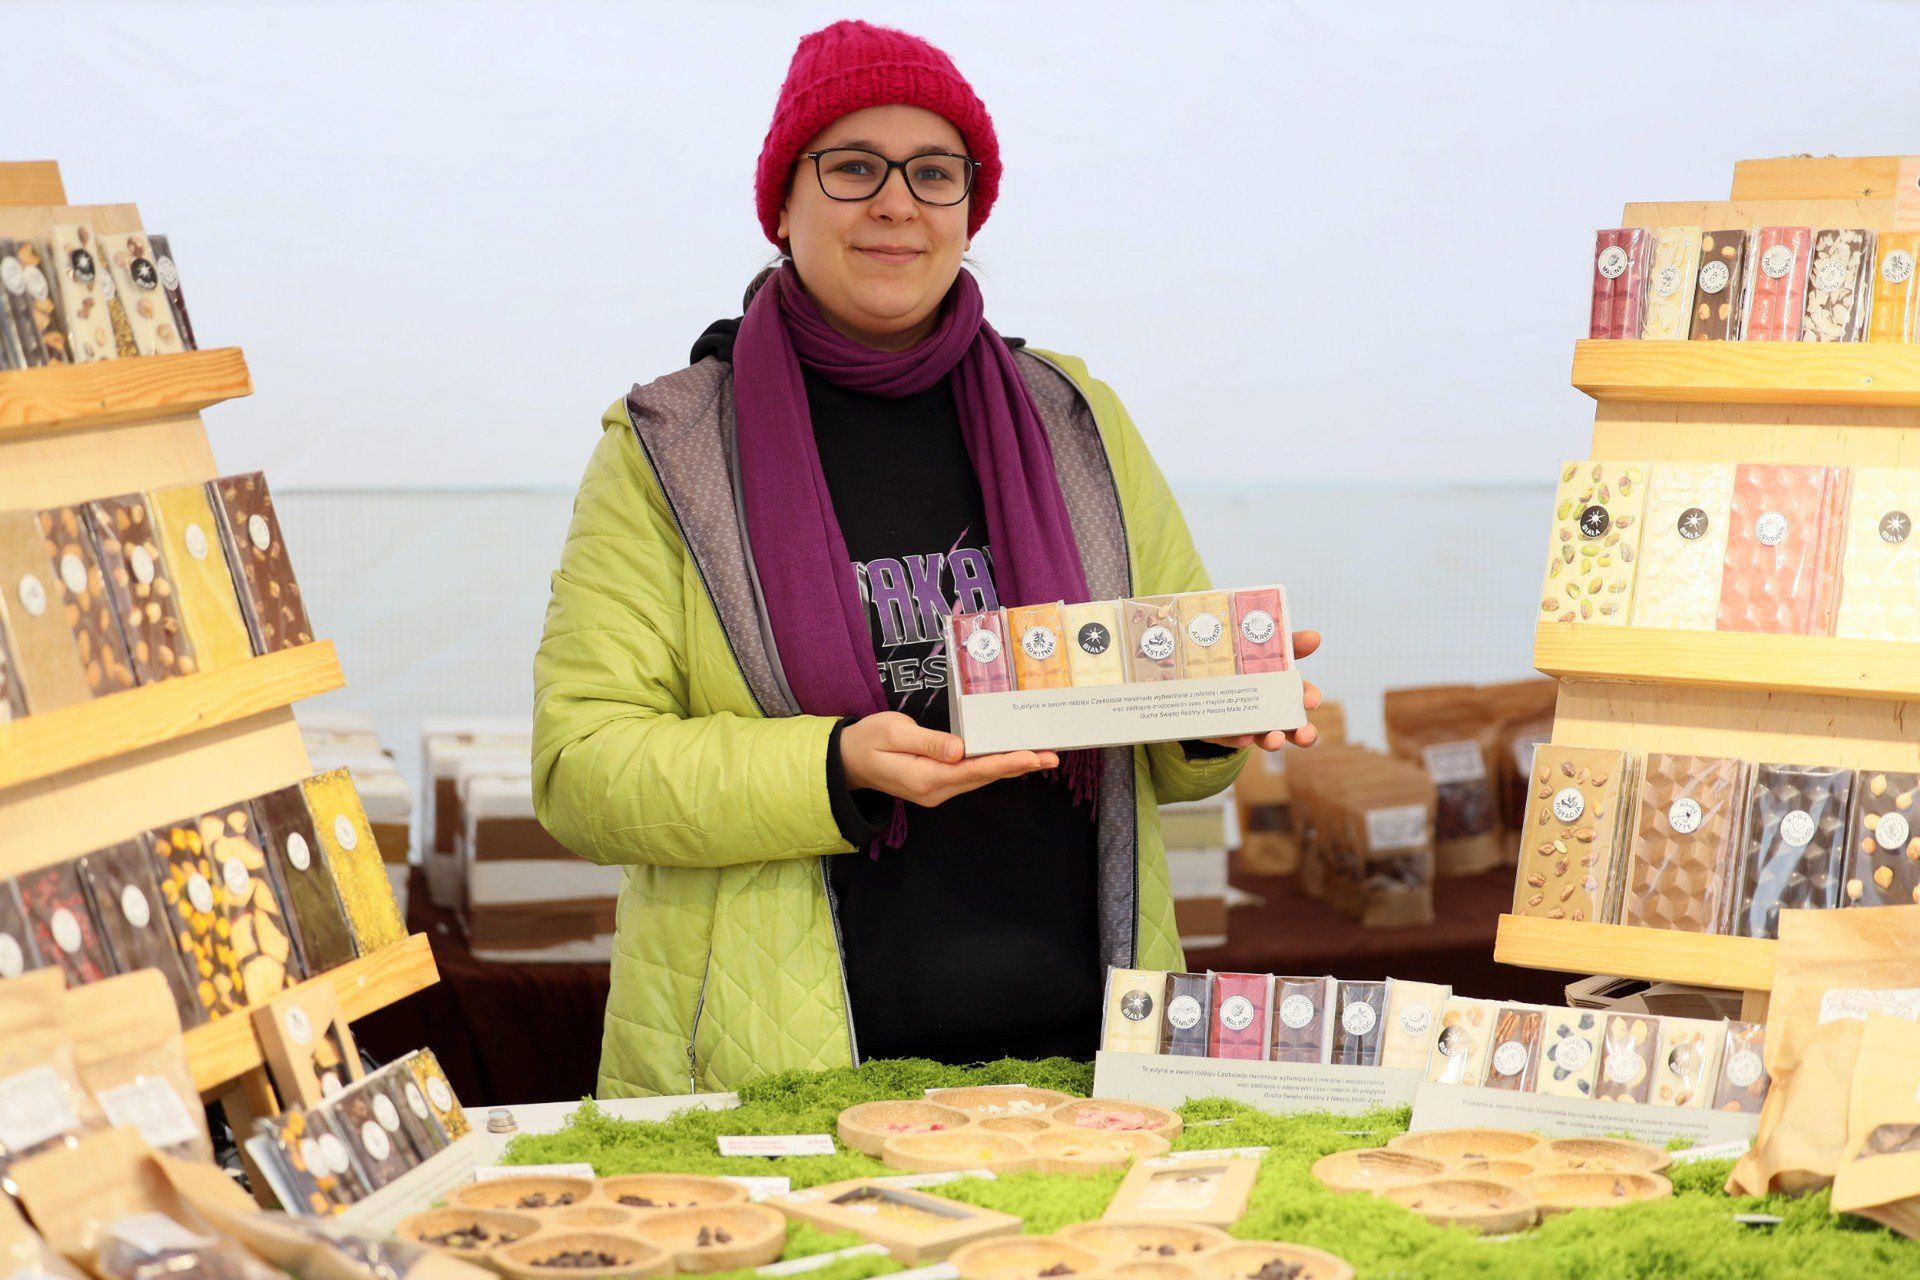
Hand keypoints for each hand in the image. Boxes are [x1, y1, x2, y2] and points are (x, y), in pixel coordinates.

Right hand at [841, 711, 1058, 807]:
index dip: (1006, 762)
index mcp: (926, 778)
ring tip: (1041, 757)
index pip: (974, 770)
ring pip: (980, 778)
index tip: (1033, 756)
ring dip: (1010, 767)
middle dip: (1019, 765)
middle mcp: (936, 790)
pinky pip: (971, 776)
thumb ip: (928, 742)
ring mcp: (937, 791)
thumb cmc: (867, 740)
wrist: (848, 761)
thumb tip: (960, 750)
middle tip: (1052, 756)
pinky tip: (1012, 759)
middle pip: (984, 777)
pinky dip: (994, 767)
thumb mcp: (893, 732)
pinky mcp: (937, 785)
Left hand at [1204, 629, 1322, 750]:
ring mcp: (1250, 725)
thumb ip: (1288, 644)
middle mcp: (1272, 712)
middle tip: (1304, 733)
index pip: (1305, 695)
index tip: (1311, 701)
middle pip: (1295, 727)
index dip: (1310, 698)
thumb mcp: (1264, 649)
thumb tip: (1315, 637)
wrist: (1201, 675)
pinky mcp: (1224, 731)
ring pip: (1267, 738)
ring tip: (1275, 739)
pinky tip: (1244, 738)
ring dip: (1274, 740)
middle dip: (1304, 733)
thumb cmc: (1243, 662)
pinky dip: (1240, 739)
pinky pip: (1233, 738)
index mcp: (1284, 690)